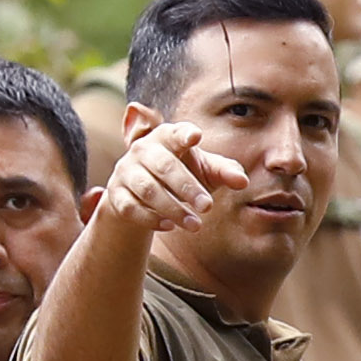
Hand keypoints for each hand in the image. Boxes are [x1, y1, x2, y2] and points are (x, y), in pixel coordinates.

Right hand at [98, 117, 245, 240]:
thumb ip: (225, 172)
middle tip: (208, 207)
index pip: (174, 132)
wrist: (144, 196)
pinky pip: (131, 207)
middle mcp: (143, 150)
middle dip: (186, 186)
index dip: (183, 134)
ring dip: (172, 208)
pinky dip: (150, 219)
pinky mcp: (117, 194)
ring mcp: (127, 171)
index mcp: (167, 137)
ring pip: (147, 189)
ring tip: (195, 225)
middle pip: (163, 165)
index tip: (196, 136)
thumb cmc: (183, 175)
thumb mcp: (206, 171)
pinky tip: (170, 227)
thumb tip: (242, 181)